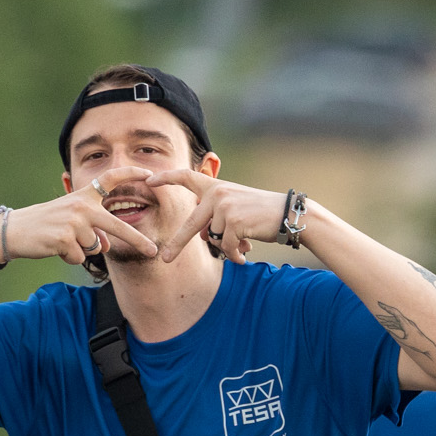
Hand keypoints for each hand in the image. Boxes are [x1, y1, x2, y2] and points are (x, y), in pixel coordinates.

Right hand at [12, 167, 158, 265]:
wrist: (15, 231)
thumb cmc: (46, 225)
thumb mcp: (71, 222)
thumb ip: (92, 231)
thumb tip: (106, 248)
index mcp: (83, 196)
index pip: (110, 179)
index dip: (131, 174)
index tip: (150, 173)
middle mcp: (81, 206)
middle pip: (117, 226)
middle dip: (137, 240)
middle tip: (154, 250)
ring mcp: (73, 222)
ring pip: (95, 248)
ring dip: (81, 250)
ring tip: (61, 241)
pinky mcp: (65, 239)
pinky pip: (80, 257)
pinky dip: (70, 258)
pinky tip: (55, 248)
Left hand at [146, 169, 308, 262]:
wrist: (287, 214)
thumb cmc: (260, 213)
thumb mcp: (234, 208)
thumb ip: (215, 217)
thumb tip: (201, 237)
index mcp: (216, 186)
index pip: (186, 176)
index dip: (166, 177)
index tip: (149, 181)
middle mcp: (217, 193)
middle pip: (191, 224)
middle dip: (178, 244)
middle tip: (165, 259)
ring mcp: (225, 207)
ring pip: (213, 239)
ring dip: (227, 247)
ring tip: (243, 243)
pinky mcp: (234, 221)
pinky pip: (226, 247)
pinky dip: (234, 254)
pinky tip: (245, 252)